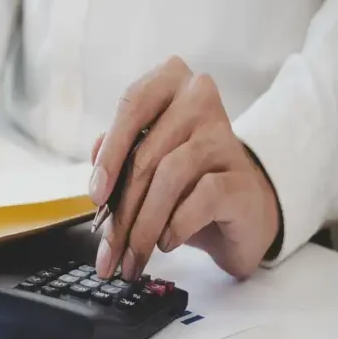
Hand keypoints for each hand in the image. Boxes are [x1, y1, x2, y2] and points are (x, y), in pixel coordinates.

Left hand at [89, 58, 279, 280]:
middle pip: (146, 155)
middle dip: (121, 211)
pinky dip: (177, 225)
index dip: (110, 153)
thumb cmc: (182, 182)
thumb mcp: (144, 164)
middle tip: (108, 249)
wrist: (239, 212)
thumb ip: (117, 157)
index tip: (95, 196)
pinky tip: (167, 242)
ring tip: (134, 254)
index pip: (132, 106)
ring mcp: (223, 136)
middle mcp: (199, 98)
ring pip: (170, 177)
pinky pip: (202, 197)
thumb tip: (98, 174)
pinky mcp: (242, 177)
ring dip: (145, 225)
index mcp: (169, 84)